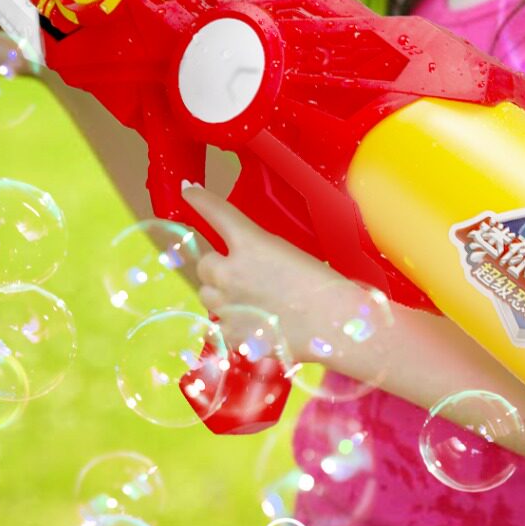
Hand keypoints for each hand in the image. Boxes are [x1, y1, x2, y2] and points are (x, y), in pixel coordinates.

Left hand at [182, 184, 345, 363]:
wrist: (336, 325)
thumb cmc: (325, 286)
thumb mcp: (292, 254)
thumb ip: (261, 254)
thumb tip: (250, 266)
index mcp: (251, 243)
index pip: (216, 213)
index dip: (200, 199)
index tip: (189, 191)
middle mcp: (231, 272)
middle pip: (204, 264)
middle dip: (218, 268)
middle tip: (240, 275)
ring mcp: (228, 305)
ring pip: (207, 296)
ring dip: (221, 295)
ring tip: (250, 302)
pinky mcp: (232, 334)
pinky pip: (220, 325)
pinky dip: (233, 324)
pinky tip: (255, 326)